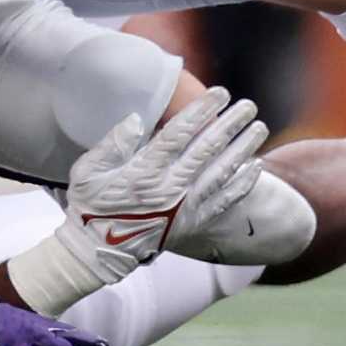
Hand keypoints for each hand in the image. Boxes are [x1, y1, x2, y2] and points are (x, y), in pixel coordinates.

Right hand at [58, 88, 267, 278]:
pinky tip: (256, 166)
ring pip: (222, 172)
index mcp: (143, 171)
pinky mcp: (192, 223)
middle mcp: (169, 188)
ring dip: (243, 148)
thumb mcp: (87, 170)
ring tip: (259, 128)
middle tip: (248, 105)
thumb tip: (136, 118)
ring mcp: (184, 208)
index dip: (202, 111)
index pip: (179, 134)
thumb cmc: (90, 205)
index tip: (220, 93)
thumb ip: (112, 144)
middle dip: (230, 124)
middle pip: (207, 149)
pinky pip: (225, 201)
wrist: (97, 252)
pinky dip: (243, 184)